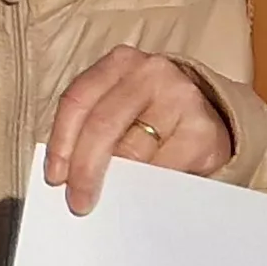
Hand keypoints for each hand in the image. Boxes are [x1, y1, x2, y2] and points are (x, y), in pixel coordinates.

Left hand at [44, 46, 235, 214]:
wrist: (211, 121)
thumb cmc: (152, 117)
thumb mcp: (119, 108)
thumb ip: (91, 128)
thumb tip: (66, 174)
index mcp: (119, 63)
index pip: (77, 100)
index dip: (61, 142)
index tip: (55, 177)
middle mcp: (150, 72)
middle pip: (102, 125)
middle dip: (84, 169)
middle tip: (78, 202)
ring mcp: (180, 98)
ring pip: (132, 151)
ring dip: (115, 183)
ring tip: (106, 201)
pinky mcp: (203, 131)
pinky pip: (163, 169)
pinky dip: (145, 189)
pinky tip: (138, 198)